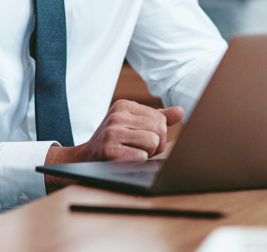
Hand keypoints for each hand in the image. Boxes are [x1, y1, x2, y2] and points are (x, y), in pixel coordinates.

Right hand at [43, 100, 183, 191]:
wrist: (86, 158)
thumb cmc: (116, 141)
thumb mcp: (133, 123)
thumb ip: (157, 117)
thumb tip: (181, 111)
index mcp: (124, 105)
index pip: (160, 118)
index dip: (158, 134)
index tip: (142, 138)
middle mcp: (117, 116)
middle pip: (159, 130)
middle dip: (156, 144)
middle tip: (139, 148)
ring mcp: (112, 133)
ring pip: (153, 143)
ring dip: (147, 154)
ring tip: (132, 153)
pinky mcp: (109, 151)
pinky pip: (141, 157)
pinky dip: (137, 162)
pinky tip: (125, 160)